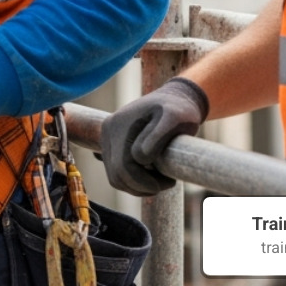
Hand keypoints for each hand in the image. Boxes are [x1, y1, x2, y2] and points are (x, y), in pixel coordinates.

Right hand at [100, 77, 208, 195]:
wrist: (175, 98)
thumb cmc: (178, 109)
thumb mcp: (174, 117)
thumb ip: (157, 136)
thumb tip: (140, 158)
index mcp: (117, 127)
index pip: (124, 169)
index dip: (146, 182)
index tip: (170, 180)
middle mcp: (107, 132)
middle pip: (116, 177)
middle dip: (141, 187)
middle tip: (166, 183)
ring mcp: (108, 139)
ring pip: (115, 177)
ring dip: (137, 186)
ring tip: (159, 179)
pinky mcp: (113, 145)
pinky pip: (116, 171)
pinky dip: (133, 180)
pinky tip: (151, 173)